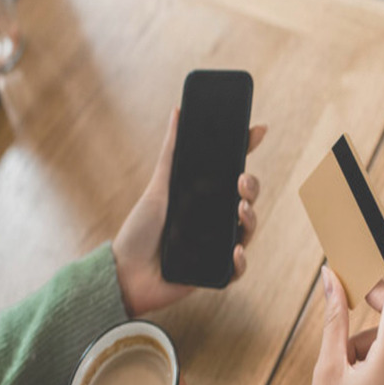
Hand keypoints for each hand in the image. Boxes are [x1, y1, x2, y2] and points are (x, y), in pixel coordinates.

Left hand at [112, 107, 266, 317]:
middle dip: (252, 187)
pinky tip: (235, 250)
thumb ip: (171, 152)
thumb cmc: (140, 230)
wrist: (126, 272)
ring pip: (247, 231)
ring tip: (240, 209)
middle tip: (241, 180)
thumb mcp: (158, 187)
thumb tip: (178, 111)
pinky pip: (237, 267)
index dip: (247, 151)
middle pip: (246, 200)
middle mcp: (215, 221)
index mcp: (205, 198)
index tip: (257, 131)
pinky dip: (240, 260)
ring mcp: (218, 247)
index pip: (233, 173)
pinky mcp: (216, 273)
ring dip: (251, 218)